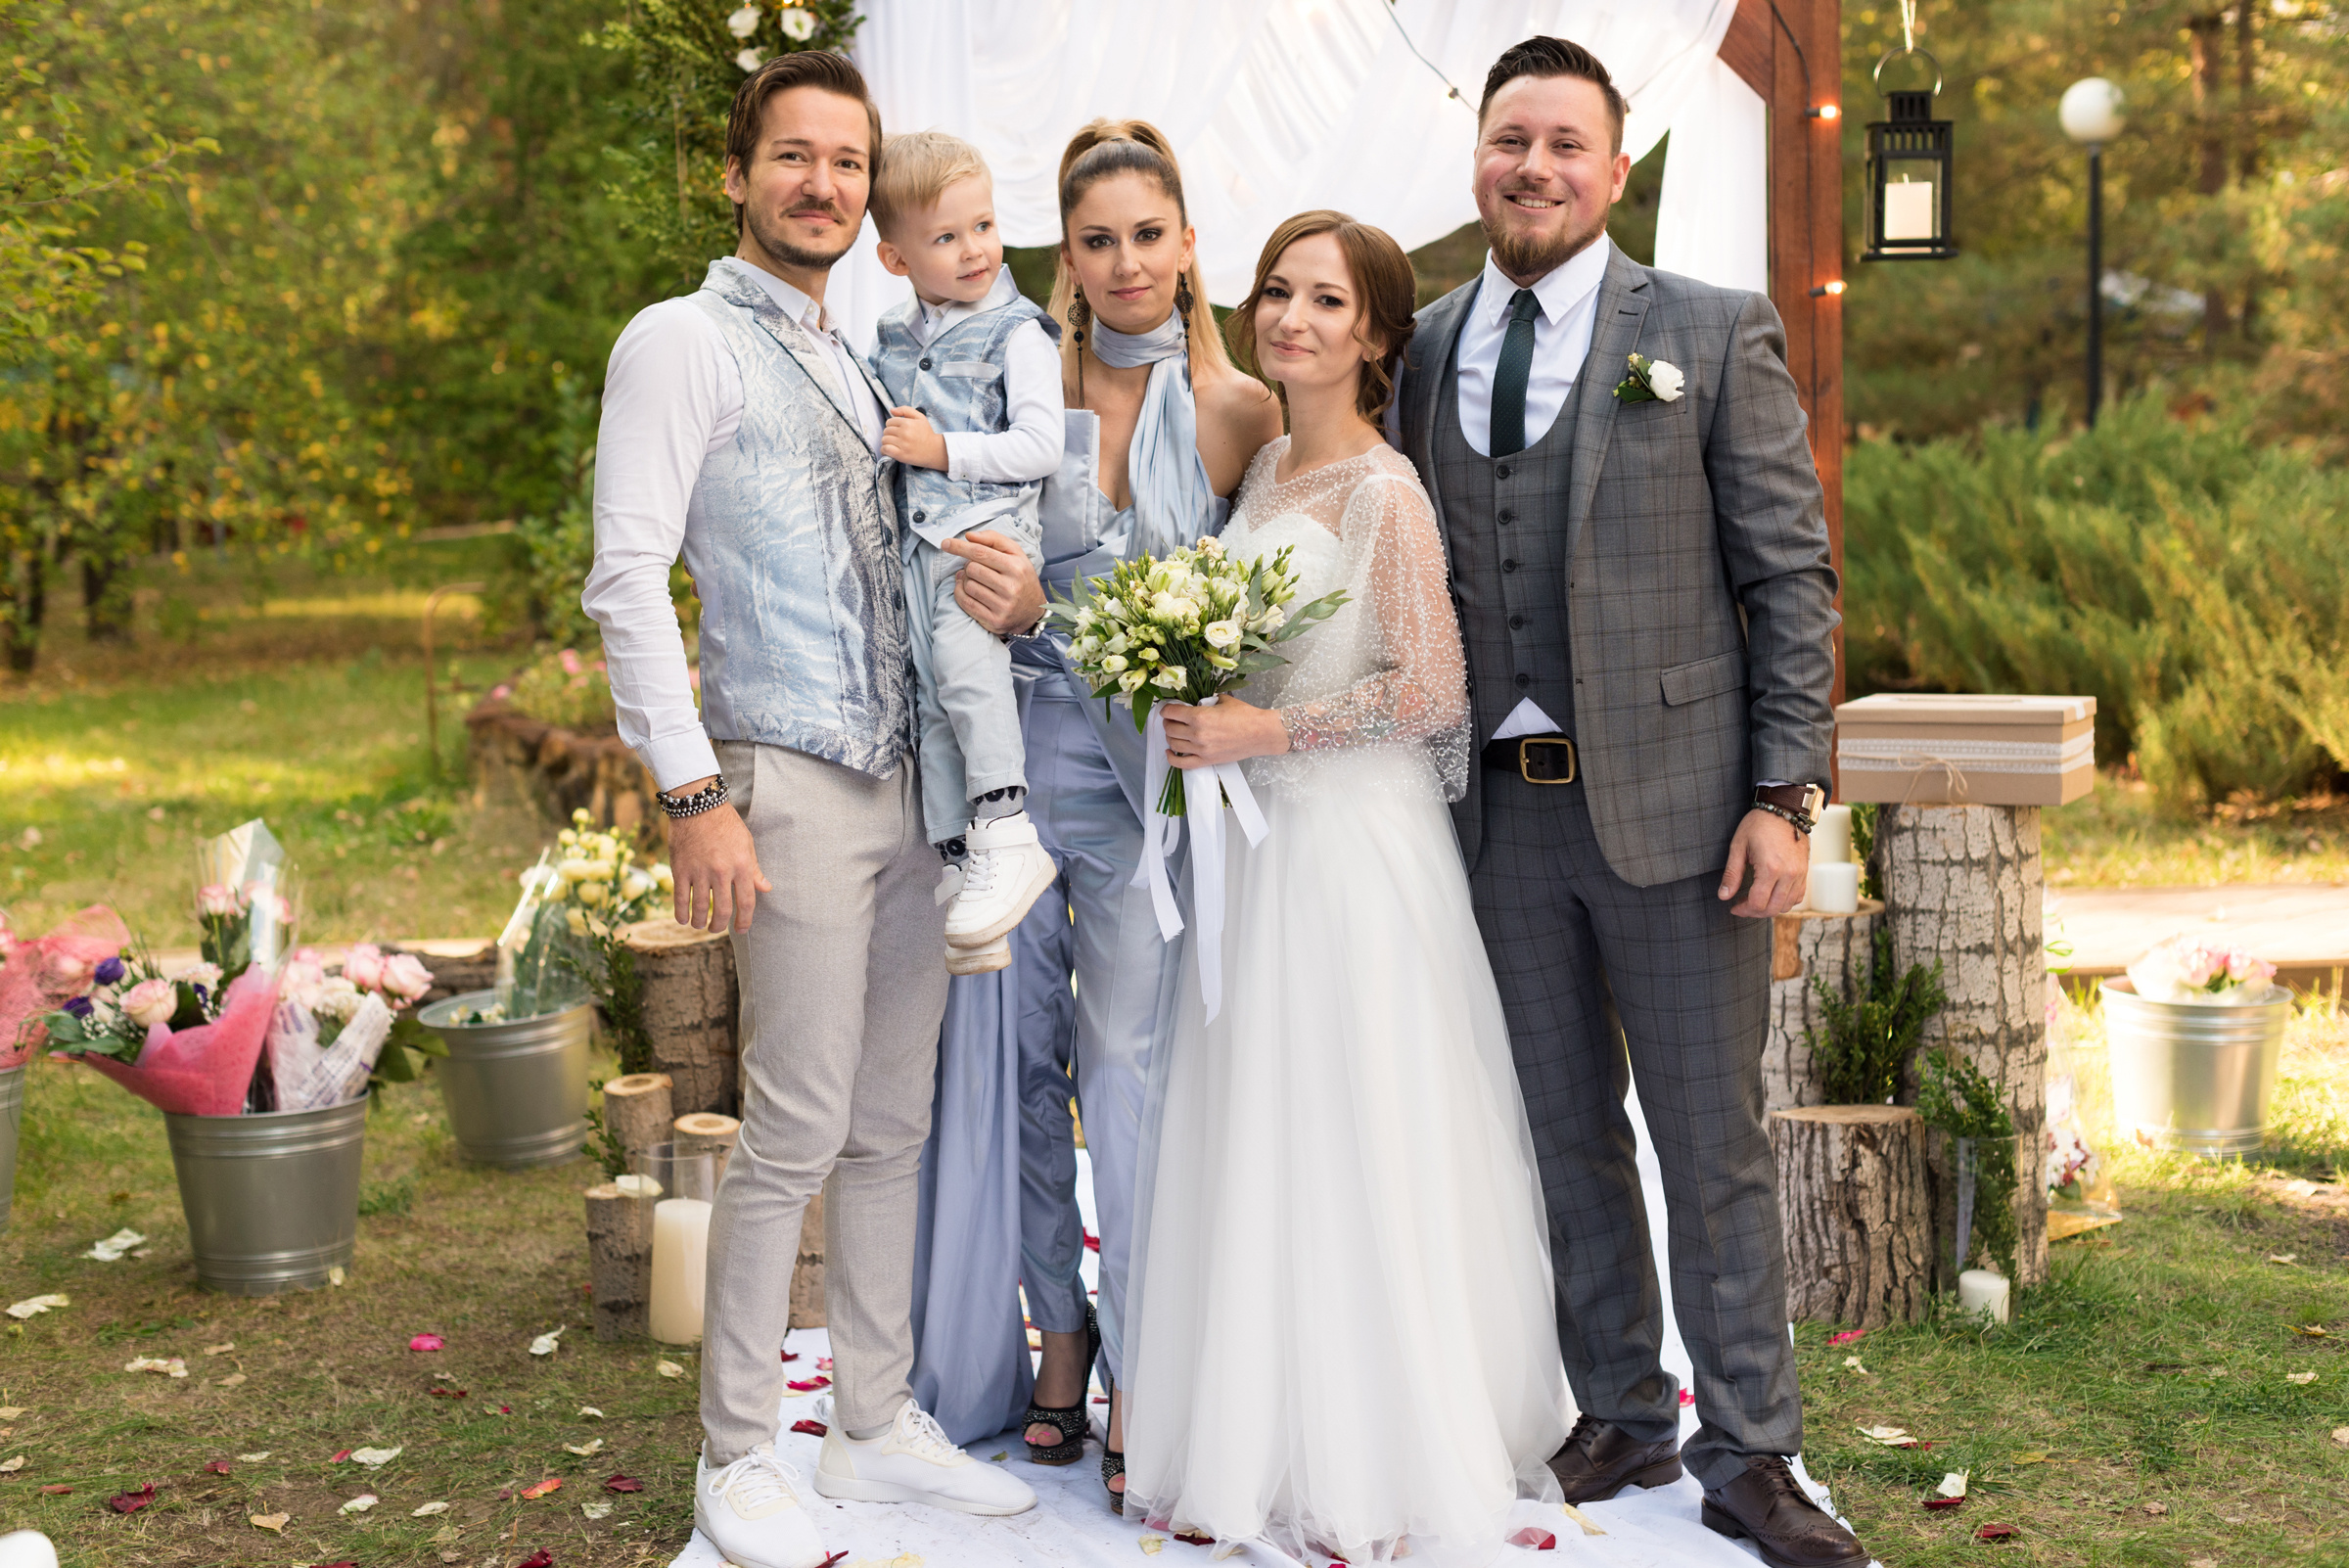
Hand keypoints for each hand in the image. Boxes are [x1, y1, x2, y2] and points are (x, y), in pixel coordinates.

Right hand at [664, 787, 771, 932]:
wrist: (698, 806)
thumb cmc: (726, 824)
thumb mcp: (747, 843)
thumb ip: (754, 869)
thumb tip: (765, 888)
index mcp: (741, 866)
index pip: (746, 902)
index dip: (745, 920)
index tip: (741, 929)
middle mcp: (722, 871)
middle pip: (723, 910)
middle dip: (720, 925)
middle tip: (717, 929)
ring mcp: (700, 872)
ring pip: (701, 908)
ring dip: (701, 922)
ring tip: (701, 925)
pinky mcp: (680, 869)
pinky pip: (680, 898)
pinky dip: (681, 912)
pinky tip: (683, 920)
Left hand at [881, 406, 948, 470]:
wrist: (935, 450)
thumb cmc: (927, 434)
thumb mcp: (920, 417)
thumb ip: (905, 410)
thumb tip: (891, 410)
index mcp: (907, 423)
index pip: (889, 422)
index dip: (892, 425)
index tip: (897, 430)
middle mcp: (904, 433)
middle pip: (886, 431)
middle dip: (889, 433)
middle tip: (896, 437)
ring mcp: (902, 444)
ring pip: (884, 440)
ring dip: (887, 442)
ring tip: (893, 444)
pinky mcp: (901, 455)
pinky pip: (885, 449)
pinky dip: (884, 450)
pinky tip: (889, 450)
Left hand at [945, 528, 1045, 633]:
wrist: (1033, 611)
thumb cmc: (1020, 577)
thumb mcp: (1015, 554)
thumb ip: (994, 539)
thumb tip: (969, 536)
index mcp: (1016, 567)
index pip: (981, 553)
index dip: (960, 547)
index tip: (945, 543)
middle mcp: (1010, 587)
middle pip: (972, 569)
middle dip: (968, 566)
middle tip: (975, 568)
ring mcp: (1002, 606)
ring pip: (968, 586)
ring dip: (966, 580)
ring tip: (975, 580)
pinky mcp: (994, 620)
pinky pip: (966, 603)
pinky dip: (960, 593)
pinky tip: (966, 589)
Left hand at [1161, 696, 1289, 768]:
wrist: (1260, 733)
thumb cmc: (1245, 715)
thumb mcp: (1223, 700)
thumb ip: (1206, 701)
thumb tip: (1196, 701)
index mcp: (1199, 716)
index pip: (1171, 712)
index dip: (1167, 709)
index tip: (1168, 708)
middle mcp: (1197, 734)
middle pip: (1170, 729)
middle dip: (1168, 722)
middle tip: (1172, 719)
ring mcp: (1201, 749)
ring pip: (1173, 744)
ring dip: (1170, 737)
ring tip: (1175, 732)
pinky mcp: (1206, 760)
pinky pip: (1181, 763)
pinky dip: (1171, 758)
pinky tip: (1170, 752)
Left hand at [1718, 808, 1808, 917]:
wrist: (1784, 809)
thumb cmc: (1758, 825)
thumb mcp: (1738, 846)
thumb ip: (1732, 874)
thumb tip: (1723, 896)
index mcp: (1770, 868)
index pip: (1758, 903)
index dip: (1743, 910)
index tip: (1733, 906)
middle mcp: (1789, 874)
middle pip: (1773, 909)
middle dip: (1755, 912)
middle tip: (1742, 906)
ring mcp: (1800, 874)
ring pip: (1787, 906)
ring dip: (1770, 908)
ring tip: (1756, 901)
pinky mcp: (1805, 872)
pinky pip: (1798, 896)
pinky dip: (1785, 901)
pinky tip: (1772, 895)